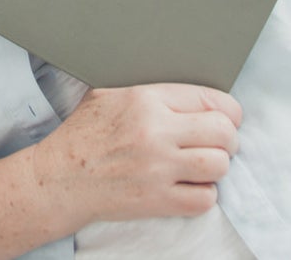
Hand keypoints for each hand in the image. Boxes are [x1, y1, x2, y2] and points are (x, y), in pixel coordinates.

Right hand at [31, 84, 240, 227]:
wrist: (61, 177)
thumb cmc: (84, 133)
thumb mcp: (110, 93)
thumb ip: (150, 90)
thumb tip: (186, 90)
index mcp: (146, 99)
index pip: (211, 99)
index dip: (228, 111)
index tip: (227, 118)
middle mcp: (156, 132)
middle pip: (223, 132)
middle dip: (228, 138)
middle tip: (220, 142)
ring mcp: (158, 169)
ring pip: (219, 165)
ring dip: (218, 166)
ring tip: (205, 164)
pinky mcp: (157, 201)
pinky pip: (204, 199)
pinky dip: (204, 194)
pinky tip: (191, 186)